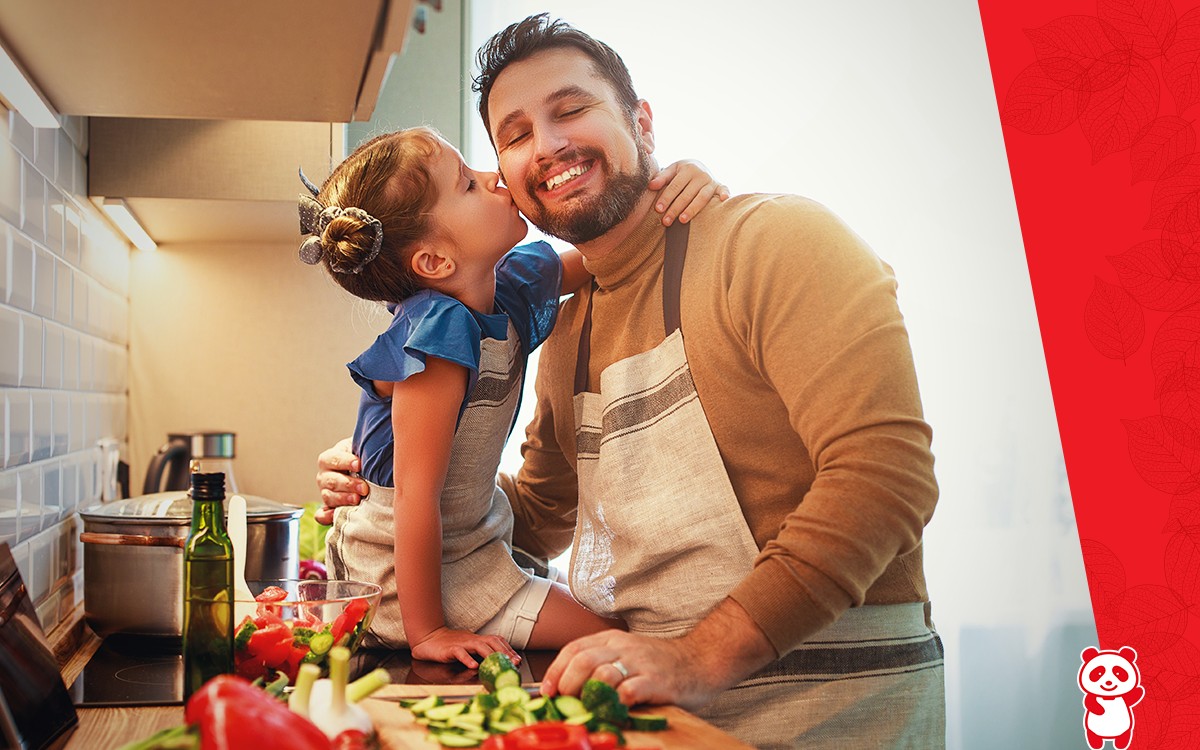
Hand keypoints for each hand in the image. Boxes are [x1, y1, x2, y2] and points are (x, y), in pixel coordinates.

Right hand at [314, 437, 367, 524]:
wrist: (365, 471)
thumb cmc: (364, 457)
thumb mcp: (362, 448)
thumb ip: (365, 448)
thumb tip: (374, 448)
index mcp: (329, 458)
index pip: (332, 459)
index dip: (344, 462)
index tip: (359, 465)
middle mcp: (325, 476)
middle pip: (330, 480)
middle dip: (348, 484)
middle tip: (364, 488)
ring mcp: (326, 492)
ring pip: (328, 497)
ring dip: (342, 499)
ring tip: (357, 500)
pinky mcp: (329, 507)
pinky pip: (322, 515)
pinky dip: (327, 517)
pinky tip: (335, 516)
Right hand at [410, 626, 520, 668]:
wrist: (428, 639)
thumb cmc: (449, 645)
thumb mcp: (468, 648)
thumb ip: (479, 653)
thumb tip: (494, 665)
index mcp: (477, 639)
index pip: (497, 641)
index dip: (508, 649)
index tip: (518, 659)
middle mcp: (472, 639)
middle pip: (492, 641)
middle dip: (505, 652)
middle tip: (514, 663)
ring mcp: (462, 643)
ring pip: (479, 645)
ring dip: (491, 655)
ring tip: (499, 664)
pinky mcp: (450, 649)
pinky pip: (460, 652)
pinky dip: (467, 658)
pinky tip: (473, 666)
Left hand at [539, 630, 713, 709]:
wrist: (700, 660)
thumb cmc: (660, 663)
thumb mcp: (627, 654)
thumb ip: (601, 664)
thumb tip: (567, 689)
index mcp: (612, 639)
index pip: (574, 649)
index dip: (555, 671)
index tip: (547, 691)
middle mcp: (623, 647)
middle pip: (583, 660)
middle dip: (568, 684)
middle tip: (566, 703)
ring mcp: (640, 663)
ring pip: (602, 674)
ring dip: (589, 695)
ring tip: (587, 709)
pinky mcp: (656, 681)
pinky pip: (629, 691)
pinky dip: (616, 703)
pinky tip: (614, 711)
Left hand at [648, 159, 729, 226]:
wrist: (699, 166)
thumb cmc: (682, 172)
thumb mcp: (672, 170)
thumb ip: (661, 178)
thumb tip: (651, 186)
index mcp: (687, 169)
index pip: (675, 186)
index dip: (666, 198)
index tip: (658, 209)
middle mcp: (700, 174)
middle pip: (686, 194)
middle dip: (675, 208)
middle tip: (666, 221)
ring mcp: (710, 180)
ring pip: (701, 197)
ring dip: (692, 209)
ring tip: (682, 220)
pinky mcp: (719, 185)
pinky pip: (724, 189)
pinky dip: (725, 193)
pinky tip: (723, 200)